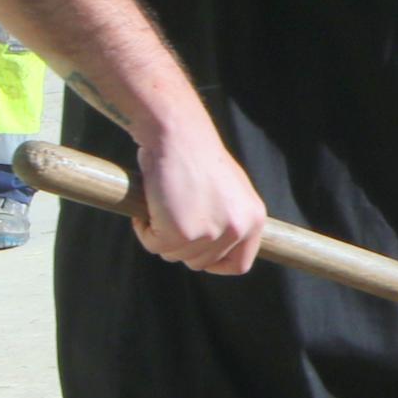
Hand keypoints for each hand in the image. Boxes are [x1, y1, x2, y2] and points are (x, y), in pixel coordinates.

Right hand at [129, 120, 263, 275]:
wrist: (178, 132)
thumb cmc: (196, 155)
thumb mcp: (228, 191)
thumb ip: (227, 219)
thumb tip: (213, 244)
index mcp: (253, 219)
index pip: (239, 264)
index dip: (214, 263)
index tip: (195, 252)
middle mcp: (238, 229)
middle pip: (200, 263)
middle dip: (180, 245)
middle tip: (169, 215)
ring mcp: (211, 233)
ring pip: (175, 256)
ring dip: (161, 236)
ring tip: (161, 204)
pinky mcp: (182, 232)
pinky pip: (154, 245)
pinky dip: (144, 229)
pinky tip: (148, 205)